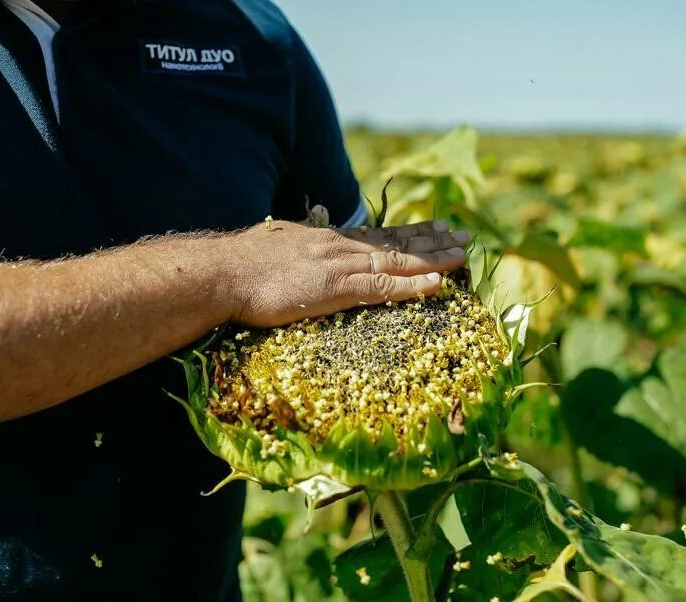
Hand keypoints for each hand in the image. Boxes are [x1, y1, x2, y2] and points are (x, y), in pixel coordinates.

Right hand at [229, 219, 469, 326]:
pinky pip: (382, 288)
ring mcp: (339, 266)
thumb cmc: (240, 267)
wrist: (222, 274)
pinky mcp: (334, 289)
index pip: (377, 235)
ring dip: (432, 260)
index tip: (436, 228)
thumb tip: (302, 248)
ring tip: (461, 256)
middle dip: (432, 241)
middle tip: (463, 237)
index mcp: (326, 239)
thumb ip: (298, 247)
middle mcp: (339, 246)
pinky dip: (412, 286)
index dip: (409, 233)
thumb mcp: (277, 246)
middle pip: (395, 243)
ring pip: (396, 262)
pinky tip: (436, 284)